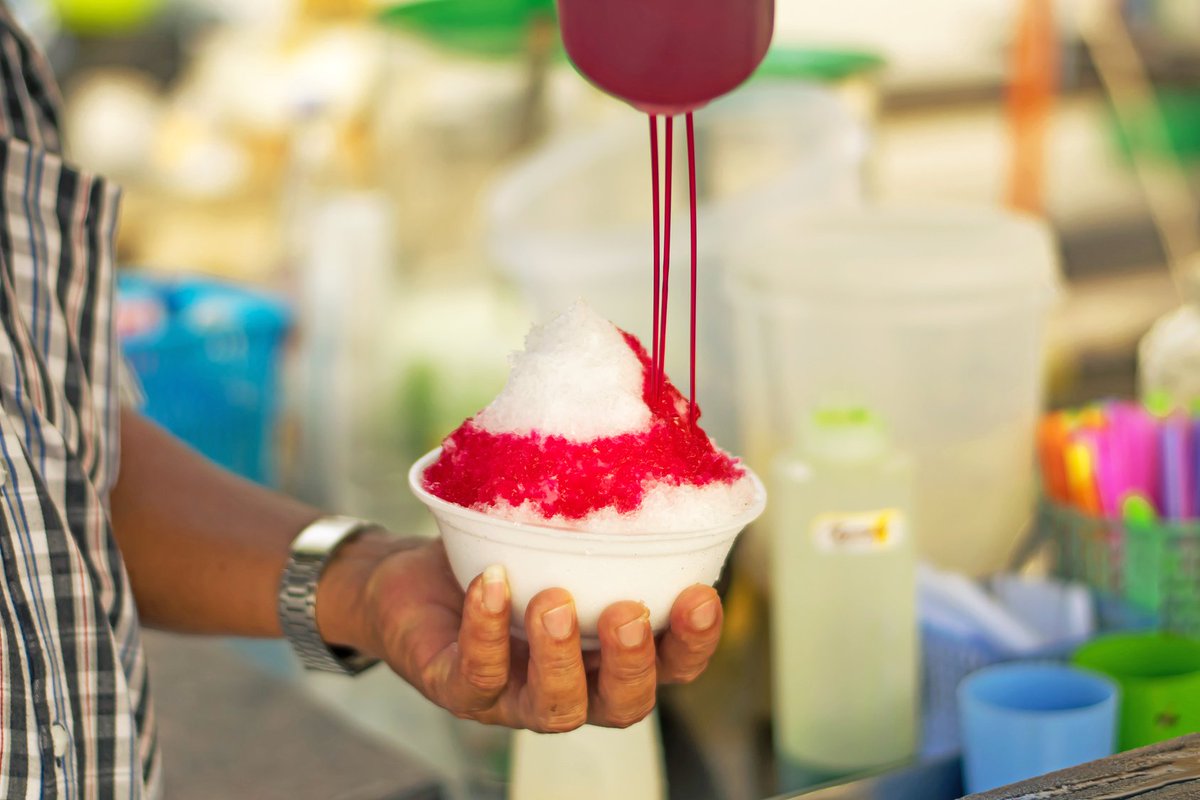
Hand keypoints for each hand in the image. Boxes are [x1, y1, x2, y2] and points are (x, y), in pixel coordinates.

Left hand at [319, 534, 723, 731]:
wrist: (407, 577)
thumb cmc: (498, 554)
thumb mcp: (554, 535)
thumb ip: (599, 513)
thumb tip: (648, 439)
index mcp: (609, 654)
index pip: (672, 666)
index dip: (695, 643)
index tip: (700, 595)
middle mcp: (572, 685)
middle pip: (624, 706)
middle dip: (633, 665)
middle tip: (627, 611)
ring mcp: (514, 696)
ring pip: (555, 707)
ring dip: (560, 658)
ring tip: (554, 599)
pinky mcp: (457, 689)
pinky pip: (477, 673)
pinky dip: (487, 628)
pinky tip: (493, 581)